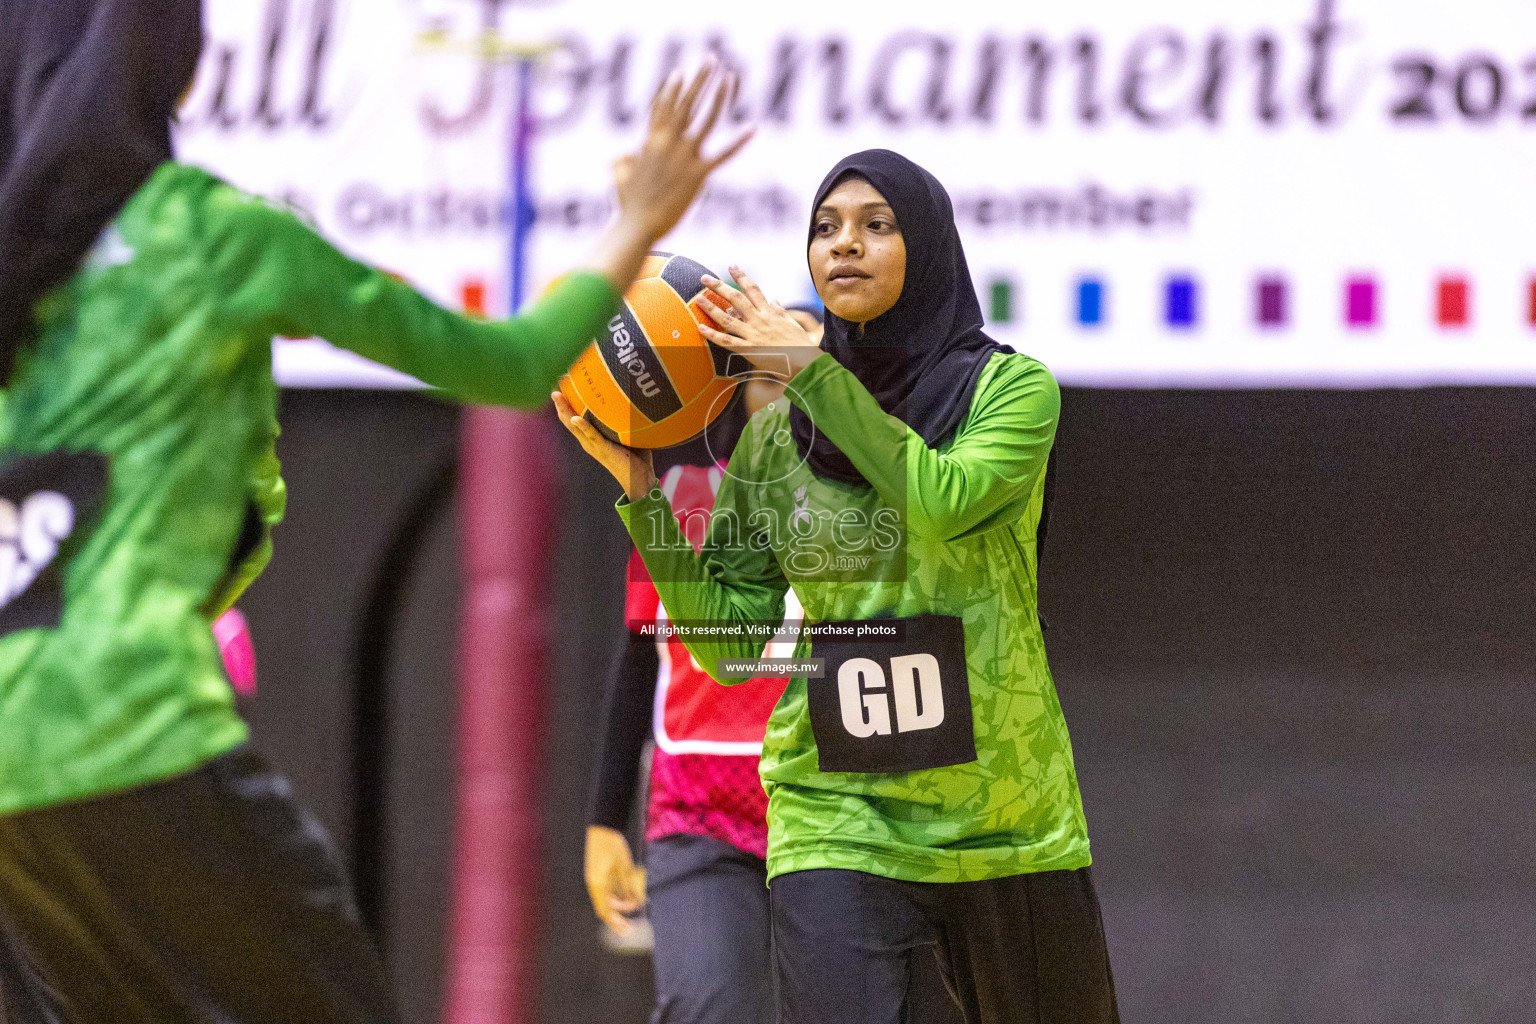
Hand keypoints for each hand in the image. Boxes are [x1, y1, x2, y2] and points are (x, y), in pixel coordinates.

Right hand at [552, 391, 657, 501]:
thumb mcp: (626, 434)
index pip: (574, 418)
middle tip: (555, 385)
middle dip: (560, 403)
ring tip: (558, 396)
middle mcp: (588, 441)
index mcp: (592, 438)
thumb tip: (633, 397)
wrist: (639, 479)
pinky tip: (575, 417)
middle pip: (568, 420)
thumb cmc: (635, 456)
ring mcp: (594, 446)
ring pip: (574, 426)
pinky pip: (591, 435)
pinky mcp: (603, 450)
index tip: (562, 385)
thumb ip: (624, 419)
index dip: (566, 404)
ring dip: (565, 410)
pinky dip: (583, 426)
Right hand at [585, 826, 646, 935]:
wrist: (602, 828)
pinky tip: (627, 898)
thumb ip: (630, 886)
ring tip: (633, 905)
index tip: (626, 930)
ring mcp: (596, 879)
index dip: (616, 923)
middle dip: (617, 918)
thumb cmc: (612, 845)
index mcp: (598, 884)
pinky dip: (616, 897)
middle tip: (630, 927)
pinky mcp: (598, 874)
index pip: (605, 911)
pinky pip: (607, 891)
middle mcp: (595, 884)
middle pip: (605, 908)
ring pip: (606, 900)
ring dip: (619, 906)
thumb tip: (637, 902)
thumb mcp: (625, 866)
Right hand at [617, 60, 753, 240]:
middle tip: (711, 59)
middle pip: (687, 102)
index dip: (673, 90)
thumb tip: (624, 153)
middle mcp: (668, 142)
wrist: (638, 225)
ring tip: (730, 77)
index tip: (681, 73)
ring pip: (706, 119)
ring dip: (719, 96)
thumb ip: (623, 160)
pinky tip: (752, 128)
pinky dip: (738, 142)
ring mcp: (685, 156)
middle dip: (700, 79)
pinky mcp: (699, 173)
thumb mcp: (621, 176)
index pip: (662, 107)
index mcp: (650, 141)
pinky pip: (723, 154)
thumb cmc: (629, 205)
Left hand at [696, 266, 824, 381]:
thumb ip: (781, 311)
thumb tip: (774, 299)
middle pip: (736, 298)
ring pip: (728, 318)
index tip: (732, 266)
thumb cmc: (801, 345)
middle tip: (704, 278)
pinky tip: (700, 328)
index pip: (753, 289)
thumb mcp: (793, 323)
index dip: (741, 277)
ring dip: (712, 308)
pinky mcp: (749, 350)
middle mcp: (760, 320)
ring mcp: (753, 334)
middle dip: (720, 286)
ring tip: (698, 298)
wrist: (806, 362)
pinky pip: (727, 341)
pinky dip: (713, 335)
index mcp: (770, 312)